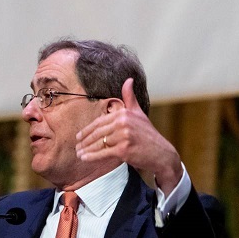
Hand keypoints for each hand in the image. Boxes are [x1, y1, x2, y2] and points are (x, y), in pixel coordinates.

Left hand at [75, 78, 182, 192]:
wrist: (162, 153)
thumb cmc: (148, 134)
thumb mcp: (139, 113)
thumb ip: (130, 98)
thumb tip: (128, 79)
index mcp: (124, 113)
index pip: (100, 122)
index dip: (88, 129)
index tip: (79, 136)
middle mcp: (124, 122)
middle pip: (98, 132)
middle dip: (85, 140)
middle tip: (76, 145)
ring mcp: (124, 136)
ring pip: (99, 143)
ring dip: (86, 149)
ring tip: (79, 153)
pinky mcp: (124, 150)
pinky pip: (103, 153)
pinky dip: (92, 157)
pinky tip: (84, 158)